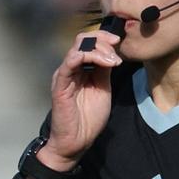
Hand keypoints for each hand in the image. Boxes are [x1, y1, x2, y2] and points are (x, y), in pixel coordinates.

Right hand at [39, 31, 122, 170]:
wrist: (77, 141)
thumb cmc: (89, 118)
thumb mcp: (103, 89)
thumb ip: (105, 71)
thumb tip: (113, 54)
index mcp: (81, 68)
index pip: (89, 43)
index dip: (104, 38)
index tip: (119, 41)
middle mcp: (71, 68)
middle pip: (82, 40)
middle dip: (102, 40)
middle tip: (116, 49)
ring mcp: (65, 75)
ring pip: (77, 48)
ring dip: (98, 49)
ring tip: (112, 60)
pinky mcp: (60, 85)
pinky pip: (68, 64)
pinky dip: (84, 56)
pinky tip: (100, 61)